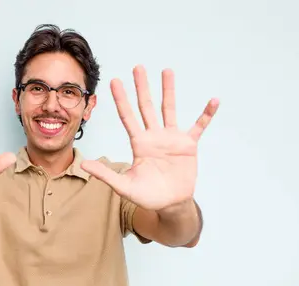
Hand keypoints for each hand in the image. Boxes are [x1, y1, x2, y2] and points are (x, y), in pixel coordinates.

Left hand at [81, 65, 218, 210]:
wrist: (170, 204)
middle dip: (142, 87)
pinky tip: (213, 101)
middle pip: (147, 106)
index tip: (115, 81)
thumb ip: (105, 174)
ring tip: (166, 71)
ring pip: (169, 109)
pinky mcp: (188, 145)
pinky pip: (199, 126)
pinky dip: (206, 114)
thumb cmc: (147, 196)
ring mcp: (172, 139)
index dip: (121, 99)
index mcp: (139, 144)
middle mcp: (154, 136)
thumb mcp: (124, 186)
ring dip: (168, 90)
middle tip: (137, 67)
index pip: (128, 117)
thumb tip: (84, 164)